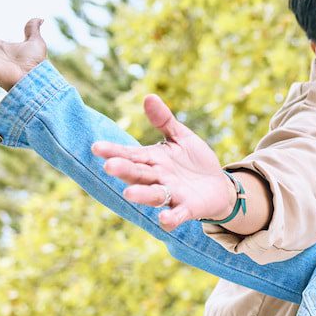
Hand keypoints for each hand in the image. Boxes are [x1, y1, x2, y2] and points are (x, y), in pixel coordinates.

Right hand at [91, 95, 235, 231]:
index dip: (114, 151)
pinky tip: (165, 219)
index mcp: (153, 159)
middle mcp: (158, 178)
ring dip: (142, 195)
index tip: (96, 147)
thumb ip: (164, 121)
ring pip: (154, 194)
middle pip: (138, 174)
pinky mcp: (188, 208)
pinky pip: (178, 214)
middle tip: (109, 166)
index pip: (130, 154)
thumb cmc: (195, 161)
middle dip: (124, 171)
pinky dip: (171, 217)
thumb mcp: (181, 138)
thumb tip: (149, 97)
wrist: (219, 186)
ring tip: (129, 193)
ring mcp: (172, 194)